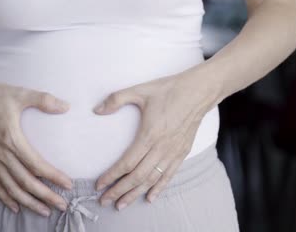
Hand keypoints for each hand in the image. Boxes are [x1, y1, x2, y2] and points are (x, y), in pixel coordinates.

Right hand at [0, 77, 73, 216]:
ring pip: (11, 188)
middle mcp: (1, 154)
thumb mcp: (19, 94)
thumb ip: (44, 100)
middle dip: (45, 196)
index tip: (68, 184)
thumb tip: (66, 106)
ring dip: (28, 202)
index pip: (36, 165)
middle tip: (62, 205)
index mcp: (11, 139)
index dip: (53, 176)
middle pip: (25, 182)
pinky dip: (5, 198)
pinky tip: (16, 207)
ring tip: (44, 211)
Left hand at [92, 68, 220, 210]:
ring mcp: (173, 152)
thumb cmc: (168, 90)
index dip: (112, 175)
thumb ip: (116, 99)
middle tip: (105, 201)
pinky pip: (169, 175)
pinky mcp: (182, 152)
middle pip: (137, 176)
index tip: (99, 184)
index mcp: (150, 134)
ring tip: (121, 204)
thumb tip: (97, 110)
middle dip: (119, 190)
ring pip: (152, 179)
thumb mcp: (140, 90)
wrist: (198, 91)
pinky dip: (159, 188)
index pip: (127, 162)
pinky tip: (149, 198)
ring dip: (135, 193)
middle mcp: (162, 147)